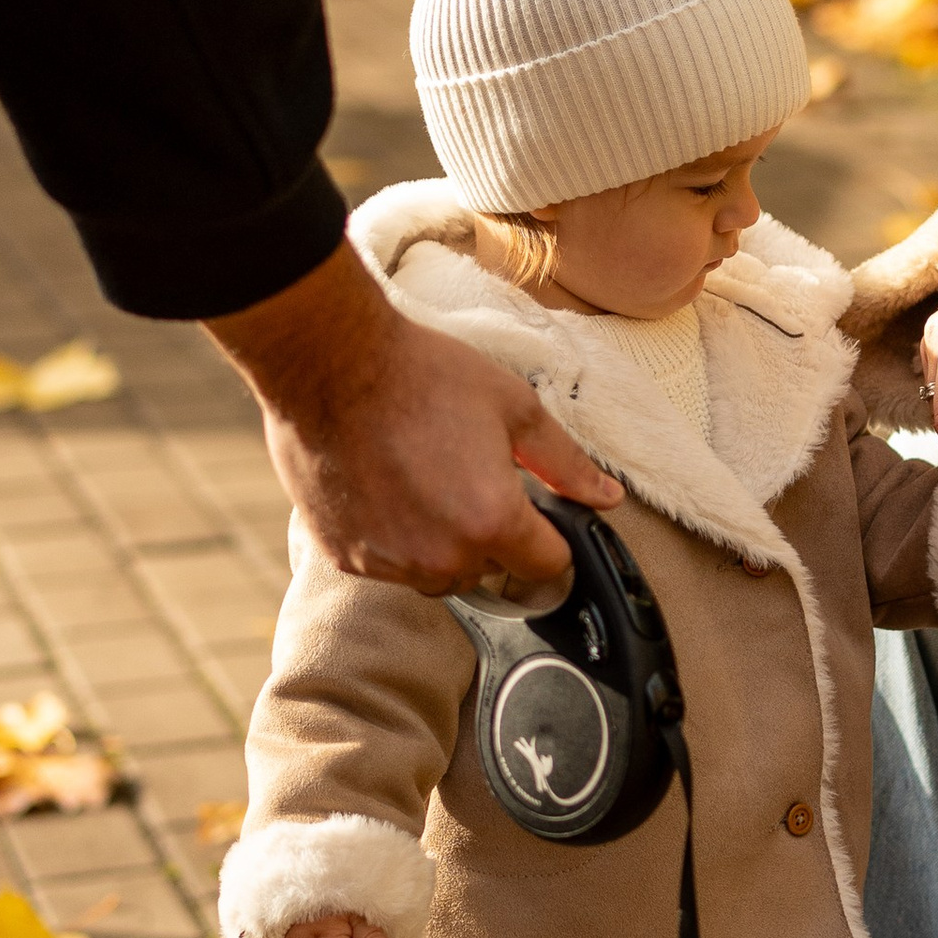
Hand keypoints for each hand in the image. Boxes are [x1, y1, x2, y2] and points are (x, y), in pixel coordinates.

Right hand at [207, 239, 620, 594]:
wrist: (331, 364)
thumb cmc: (424, 376)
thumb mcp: (514, 408)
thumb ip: (565, 463)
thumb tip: (607, 498)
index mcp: (492, 522)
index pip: (545, 566)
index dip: (548, 538)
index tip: (535, 513)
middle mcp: (441, 556)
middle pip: (489, 571)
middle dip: (490, 535)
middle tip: (468, 475)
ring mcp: (389, 562)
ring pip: (437, 573)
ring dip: (441, 542)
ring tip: (425, 478)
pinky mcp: (345, 557)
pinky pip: (389, 564)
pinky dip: (395, 537)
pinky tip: (388, 487)